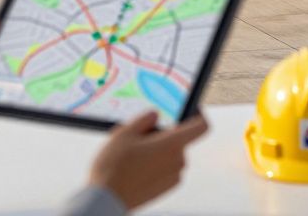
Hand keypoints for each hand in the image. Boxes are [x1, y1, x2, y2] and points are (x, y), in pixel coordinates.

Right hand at [89, 111, 208, 209]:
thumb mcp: (124, 133)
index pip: (201, 127)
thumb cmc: (114, 165)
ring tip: (134, 155)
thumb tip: (155, 114)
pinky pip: (167, 169)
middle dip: (164, 135)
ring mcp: (173, 177)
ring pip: (172, 155)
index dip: (199, 114)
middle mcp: (178, 161)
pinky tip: (136, 168)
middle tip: (139, 137)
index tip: (191, 109)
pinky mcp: (166, 188)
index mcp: (172, 144)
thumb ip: (144, 119)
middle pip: (180, 140)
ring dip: (159, 151)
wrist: (107, 199)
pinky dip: (157, 165)